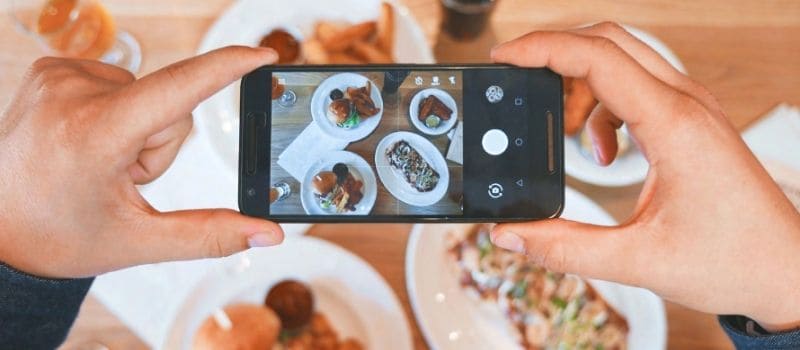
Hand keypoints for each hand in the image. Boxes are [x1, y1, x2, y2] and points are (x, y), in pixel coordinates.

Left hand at [0, 47, 283, 278]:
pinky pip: (119, 83)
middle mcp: (72, 94)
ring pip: (146, 94)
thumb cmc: (57, 236)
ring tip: (99, 162)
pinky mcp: (52, 69)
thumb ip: (211, 235)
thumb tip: (267, 234)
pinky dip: (116, 114)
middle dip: (160, 144)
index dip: (227, 68)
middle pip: (169, 106)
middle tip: (121, 178)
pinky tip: (87, 141)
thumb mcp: (138, 242)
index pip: (178, 89)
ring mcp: (58, 76)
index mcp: (94, 135)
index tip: (263, 55)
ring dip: (138, 130)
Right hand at [490, 22, 799, 330]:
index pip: (598, 57)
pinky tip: (602, 151)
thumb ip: (565, 248)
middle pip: (608, 41)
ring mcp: (691, 108)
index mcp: (673, 125)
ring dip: (579, 84)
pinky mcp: (690, 121)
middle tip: (518, 80)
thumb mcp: (637, 261)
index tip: (505, 58)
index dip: (543, 49)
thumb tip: (511, 234)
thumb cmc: (733, 261)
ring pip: (621, 60)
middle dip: (554, 54)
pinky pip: (635, 87)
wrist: (785, 271)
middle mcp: (685, 104)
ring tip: (563, 132)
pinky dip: (602, 107)